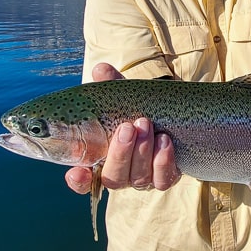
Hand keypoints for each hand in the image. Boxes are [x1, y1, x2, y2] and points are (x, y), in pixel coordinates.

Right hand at [64, 62, 181, 194]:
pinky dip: (162, 161)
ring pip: (138, 178)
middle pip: (114, 178)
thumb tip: (101, 70)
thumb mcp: (123, 96)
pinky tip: (164, 141)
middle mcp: (120, 174)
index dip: (78, 181)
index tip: (77, 171)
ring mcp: (142, 179)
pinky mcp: (165, 178)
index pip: (83, 181)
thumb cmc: (137, 109)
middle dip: (120, 153)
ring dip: (142, 151)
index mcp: (100, 160)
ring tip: (146, 124)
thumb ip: (111, 85)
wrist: (172, 115)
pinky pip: (162, 179)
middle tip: (127, 127)